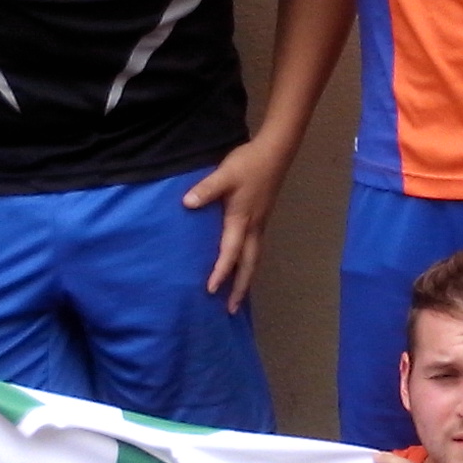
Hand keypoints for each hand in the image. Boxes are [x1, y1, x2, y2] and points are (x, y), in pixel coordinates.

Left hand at [182, 138, 297, 312]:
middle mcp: (253, 228)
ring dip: (246, 279)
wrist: (275, 152)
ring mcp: (259, 225)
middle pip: (248, 266)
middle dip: (240, 288)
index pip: (230, 253)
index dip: (220, 272)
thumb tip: (187, 203)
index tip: (210, 290)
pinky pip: (255, 250)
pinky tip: (243, 267)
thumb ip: (206, 190)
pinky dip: (248, 265)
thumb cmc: (248, 164)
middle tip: (232, 310)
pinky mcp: (260, 219)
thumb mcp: (225, 175)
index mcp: (241, 221)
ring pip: (253, 260)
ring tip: (238, 297)